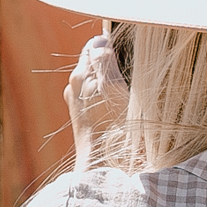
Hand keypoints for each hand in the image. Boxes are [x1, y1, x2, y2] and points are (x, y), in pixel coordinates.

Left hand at [66, 28, 127, 168]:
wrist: (105, 167)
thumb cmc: (113, 128)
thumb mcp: (112, 88)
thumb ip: (104, 61)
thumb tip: (99, 39)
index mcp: (80, 76)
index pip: (93, 46)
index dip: (111, 44)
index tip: (127, 50)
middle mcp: (75, 88)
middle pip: (94, 63)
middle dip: (111, 62)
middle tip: (131, 70)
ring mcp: (79, 105)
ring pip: (97, 81)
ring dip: (112, 81)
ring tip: (129, 90)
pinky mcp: (86, 120)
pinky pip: (99, 98)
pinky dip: (110, 97)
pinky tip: (122, 107)